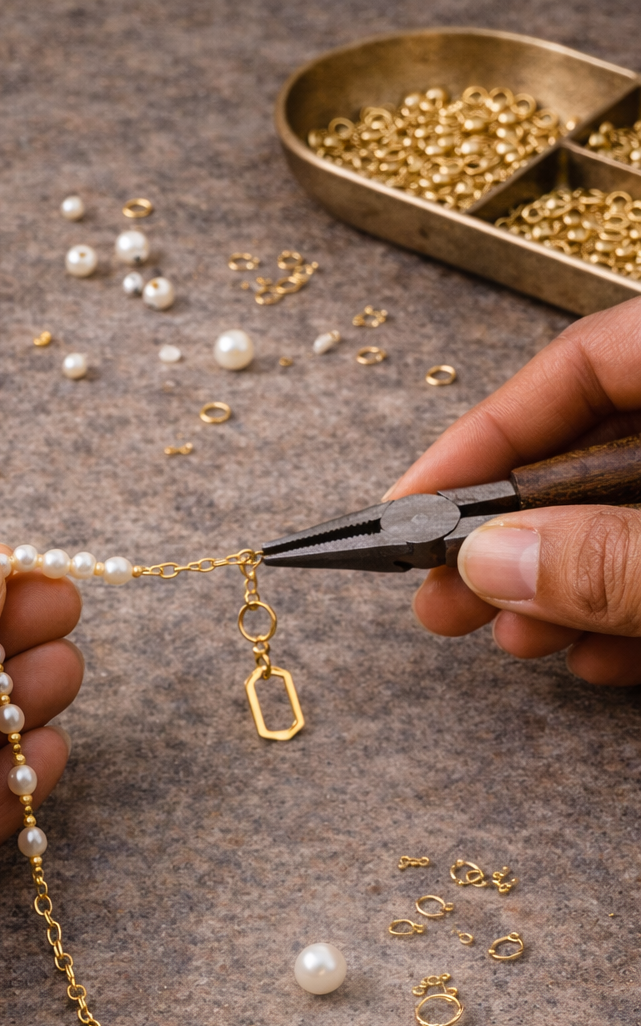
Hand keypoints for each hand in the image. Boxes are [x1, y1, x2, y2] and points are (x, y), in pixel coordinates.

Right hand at [388, 296, 640, 684]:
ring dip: (565, 585)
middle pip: (596, 448)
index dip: (488, 434)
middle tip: (442, 603)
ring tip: (517, 641)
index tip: (410, 508)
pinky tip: (597, 660)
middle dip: (517, 536)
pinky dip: (632, 607)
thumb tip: (492, 563)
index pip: (584, 360)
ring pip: (632, 515)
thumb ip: (611, 559)